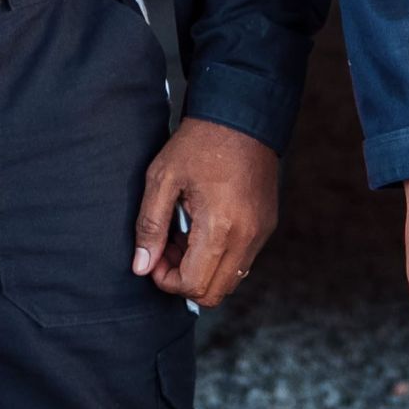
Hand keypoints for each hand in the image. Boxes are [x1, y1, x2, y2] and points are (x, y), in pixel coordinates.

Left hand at [130, 119, 280, 306]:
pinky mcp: (266, 226)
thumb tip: (141, 266)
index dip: (166, 280)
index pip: (192, 284)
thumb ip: (150, 226)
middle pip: (214, 293)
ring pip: (230, 280)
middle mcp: (246, 237)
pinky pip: (242, 261)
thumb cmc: (200, 143)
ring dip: (203, 270)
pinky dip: (219, 257)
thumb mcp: (163, 179)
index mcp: (219, 227)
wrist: (242, 116)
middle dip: (184, 281)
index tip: (153, 257)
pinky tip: (202, 227)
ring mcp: (261, 234)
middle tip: (167, 250)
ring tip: (183, 236)